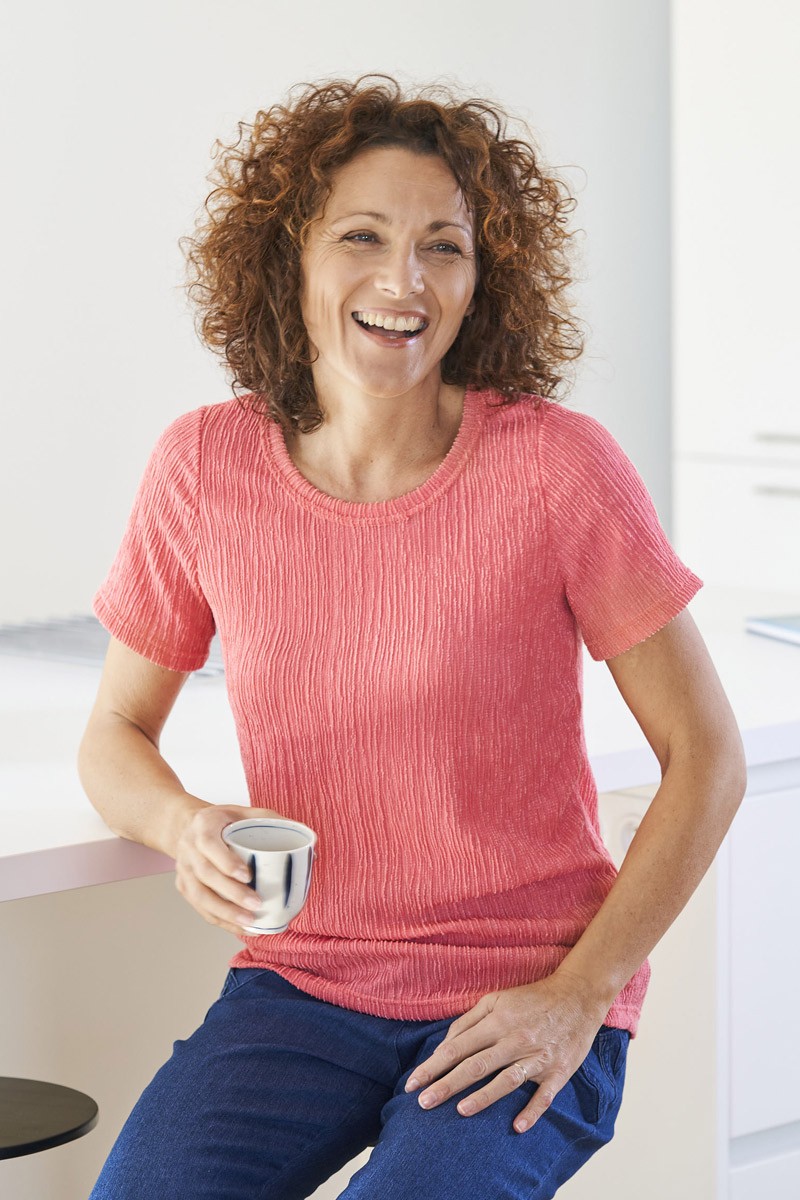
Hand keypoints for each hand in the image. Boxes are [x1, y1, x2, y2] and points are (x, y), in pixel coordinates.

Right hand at [174, 803, 286, 934]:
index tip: (248, 875)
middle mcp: (188, 848)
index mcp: (203, 825)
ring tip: (250, 922)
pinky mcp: (183, 887)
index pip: (210, 844)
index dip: (226, 862)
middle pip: (205, 875)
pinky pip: (201, 908)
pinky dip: (221, 920)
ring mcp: (183, 870)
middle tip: (257, 905)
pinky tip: (242, 927)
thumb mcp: (247, 812)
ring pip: (200, 896)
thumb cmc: (225, 820)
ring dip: (225, 913)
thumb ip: (276, 821)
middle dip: (231, 893)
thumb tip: (312, 841)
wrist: (188, 827)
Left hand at [404, 969, 610, 1132]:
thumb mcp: (496, 998)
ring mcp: (536, 1056)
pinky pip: (544, 1095)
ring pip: (506, 1080)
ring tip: (460, 1111)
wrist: (577, 996)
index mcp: (496, 1021)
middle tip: (422, 1103)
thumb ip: (468, 1021)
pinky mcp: (558, 1071)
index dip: (433, 1065)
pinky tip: (517, 1127)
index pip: (457, 1047)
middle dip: (446, 1084)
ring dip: (483, 1097)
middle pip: (475, 1065)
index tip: (412, 1083)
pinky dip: (532, 1111)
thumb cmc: (531, 998)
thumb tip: (446, 1045)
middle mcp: (514, 1039)